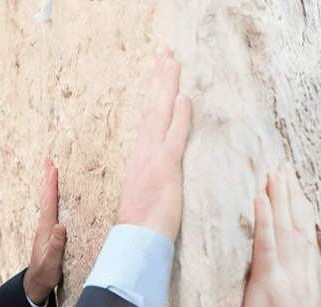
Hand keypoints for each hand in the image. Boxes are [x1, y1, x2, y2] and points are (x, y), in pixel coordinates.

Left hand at [23, 157, 65, 305]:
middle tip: (48, 160)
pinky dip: (50, 197)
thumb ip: (56, 244)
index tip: (53, 169)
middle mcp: (45, 225)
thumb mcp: (53, 261)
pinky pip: (50, 208)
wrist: (36, 283)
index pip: (50, 202)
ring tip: (50, 172)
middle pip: (46, 197)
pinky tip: (52, 196)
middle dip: (47, 178)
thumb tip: (60, 226)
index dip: (52, 185)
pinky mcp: (48, 233)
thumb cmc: (46, 273)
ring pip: (47, 201)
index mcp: (47, 229)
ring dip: (48, 185)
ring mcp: (45, 229)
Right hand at [116, 46, 191, 240]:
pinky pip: (173, 137)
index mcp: (142, 155)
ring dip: (167, 85)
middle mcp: (145, 151)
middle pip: (153, 105)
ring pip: (160, 113)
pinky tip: (184, 98)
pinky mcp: (164, 169)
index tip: (160, 70)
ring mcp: (153, 158)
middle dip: (160, 77)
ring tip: (171, 59)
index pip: (150, 115)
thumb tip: (160, 167)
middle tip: (165, 51)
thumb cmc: (143, 224)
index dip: (156, 91)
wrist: (136, 241)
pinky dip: (178, 116)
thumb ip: (155, 175)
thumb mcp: (148, 192)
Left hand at [235, 164, 320, 306]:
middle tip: (284, 171)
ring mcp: (288, 278)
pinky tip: (260, 196)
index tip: (297, 194)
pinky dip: (265, 219)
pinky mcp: (269, 284)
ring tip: (273, 173)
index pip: (305, 242)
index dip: (300, 216)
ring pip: (285, 228)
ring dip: (278, 197)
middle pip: (298, 227)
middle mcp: (303, 276)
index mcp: (309, 287)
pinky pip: (267, 244)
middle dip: (291, 196)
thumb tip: (308, 302)